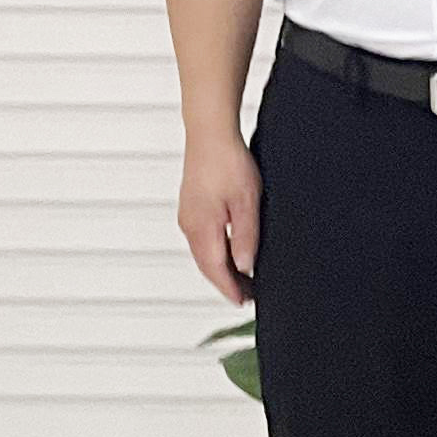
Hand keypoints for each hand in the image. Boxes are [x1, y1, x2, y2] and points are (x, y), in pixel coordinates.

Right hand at [177, 131, 260, 303]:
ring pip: (204, 252)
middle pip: (207, 264)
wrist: (210, 133)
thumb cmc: (229, 162)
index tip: (244, 302)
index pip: (216, 269)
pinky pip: (202, 239)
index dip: (230, 288)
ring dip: (221, 268)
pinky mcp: (191, 207)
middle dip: (226, 283)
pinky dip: (216, 252)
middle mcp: (190, 225)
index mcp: (202, 228)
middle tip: (248, 296)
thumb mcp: (247, 201)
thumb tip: (245, 267)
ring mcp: (188, 216)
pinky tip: (230, 252)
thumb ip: (245, 236)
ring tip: (243, 278)